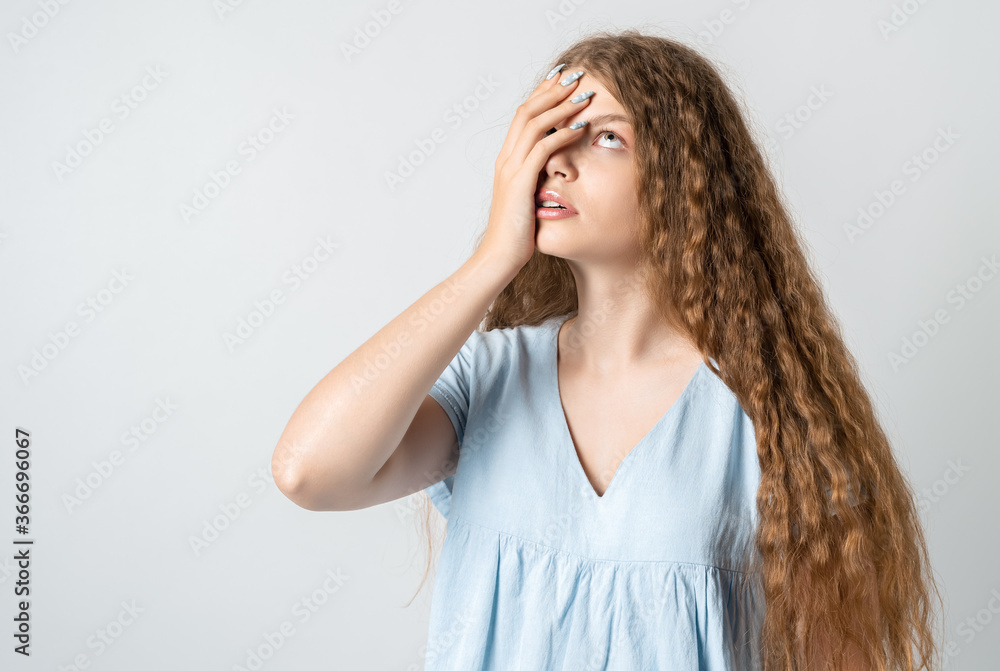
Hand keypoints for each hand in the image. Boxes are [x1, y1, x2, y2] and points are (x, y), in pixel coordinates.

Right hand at [478, 68, 592, 271]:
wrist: (498, 258)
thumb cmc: (516, 236)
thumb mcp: (529, 201)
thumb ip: (538, 182)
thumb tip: (557, 172)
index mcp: (507, 160)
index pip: (523, 116)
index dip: (543, 94)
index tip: (564, 80)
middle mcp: (506, 159)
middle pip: (527, 110)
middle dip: (553, 90)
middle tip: (577, 74)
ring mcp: (510, 169)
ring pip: (534, 124)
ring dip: (561, 106)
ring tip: (584, 94)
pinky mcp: (520, 183)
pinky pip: (542, 149)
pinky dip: (561, 134)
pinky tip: (580, 127)